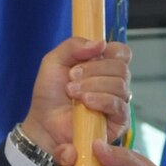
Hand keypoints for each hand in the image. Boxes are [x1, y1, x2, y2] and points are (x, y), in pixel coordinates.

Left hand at [20, 37, 131, 156]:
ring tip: (72, 92)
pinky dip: (101, 100)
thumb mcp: (54, 61)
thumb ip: (73, 45)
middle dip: (94, 70)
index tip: (90, 55)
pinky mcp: (119, 121)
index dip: (110, 51)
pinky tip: (85, 102)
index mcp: (103, 66)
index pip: (122, 52)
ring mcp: (118, 102)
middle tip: (71, 77)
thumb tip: (101, 43)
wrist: (44, 122)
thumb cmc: (50, 93)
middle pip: (121, 67)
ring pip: (120, 85)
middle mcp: (114, 82)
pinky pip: (118, 105)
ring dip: (93, 85)